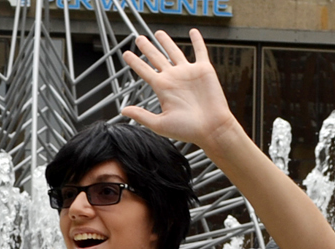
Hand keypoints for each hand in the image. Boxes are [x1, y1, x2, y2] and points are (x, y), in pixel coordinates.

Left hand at [120, 30, 240, 151]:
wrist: (211, 129)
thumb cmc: (187, 130)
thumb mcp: (160, 124)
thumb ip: (142, 116)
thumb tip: (122, 110)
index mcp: (162, 88)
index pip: (144, 71)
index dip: (135, 62)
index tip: (126, 54)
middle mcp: (174, 78)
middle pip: (157, 58)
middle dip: (147, 47)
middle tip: (138, 38)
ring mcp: (188, 72)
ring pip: (174, 51)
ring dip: (166, 42)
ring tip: (158, 33)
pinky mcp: (204, 70)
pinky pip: (200, 51)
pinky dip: (197, 41)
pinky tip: (193, 31)